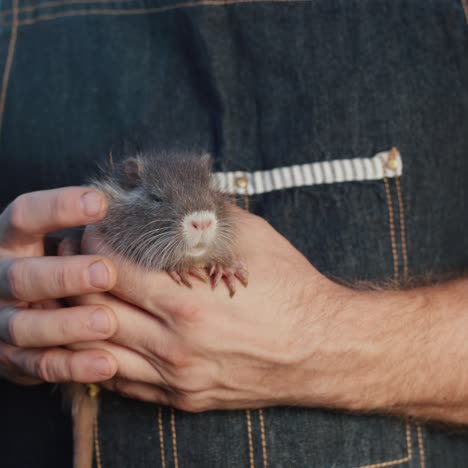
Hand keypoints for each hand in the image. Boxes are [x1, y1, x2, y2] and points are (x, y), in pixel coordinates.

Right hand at [0, 187, 118, 384]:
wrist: (15, 308)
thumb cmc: (56, 263)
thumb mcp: (60, 240)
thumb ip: (90, 231)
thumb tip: (140, 212)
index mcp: (11, 241)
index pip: (24, 216)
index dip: (57, 208)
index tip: (101, 203)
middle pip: (21, 276)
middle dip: (63, 276)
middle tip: (105, 273)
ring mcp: (2, 321)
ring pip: (25, 326)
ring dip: (67, 325)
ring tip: (108, 322)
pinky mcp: (12, 358)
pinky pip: (39, 365)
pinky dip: (72, 366)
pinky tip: (107, 362)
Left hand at [70, 209, 345, 410]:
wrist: (322, 348)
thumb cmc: (292, 290)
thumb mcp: (253, 239)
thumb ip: (207, 217)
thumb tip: (176, 196)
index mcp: (188, 302)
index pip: (114, 272)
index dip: (93, 248)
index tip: (89, 233)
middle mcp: (175, 345)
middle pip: (98, 313)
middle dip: (76, 281)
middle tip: (72, 259)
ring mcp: (177, 378)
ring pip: (102, 352)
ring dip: (80, 322)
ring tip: (78, 296)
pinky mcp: (184, 398)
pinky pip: (124, 384)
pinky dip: (101, 359)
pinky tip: (98, 339)